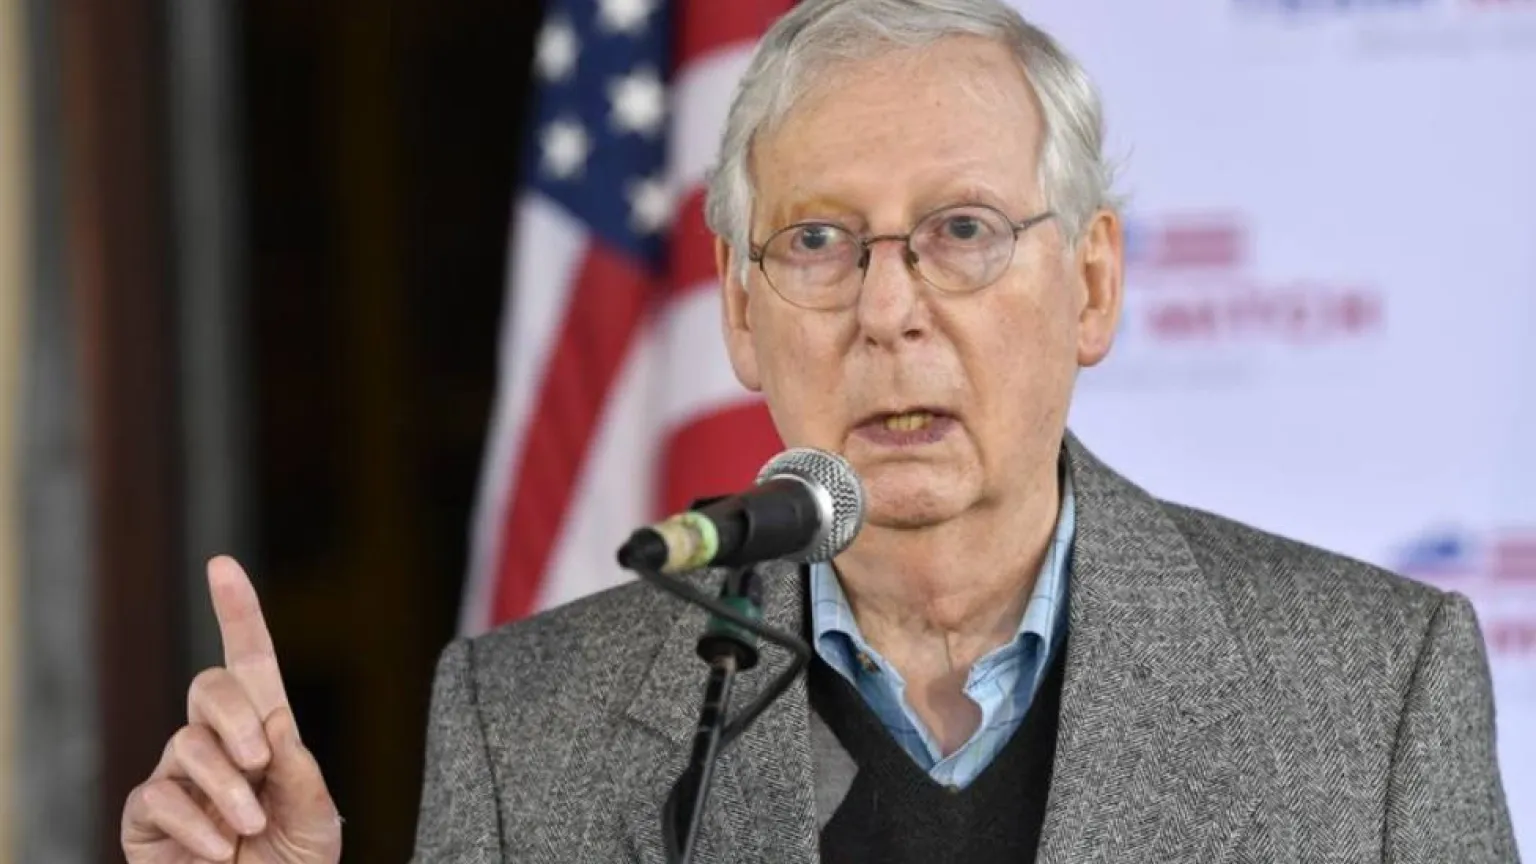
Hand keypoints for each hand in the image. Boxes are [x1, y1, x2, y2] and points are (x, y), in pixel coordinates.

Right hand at [122, 556, 342, 862]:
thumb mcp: (317, 819)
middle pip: (210, 687)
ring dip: (225, 786)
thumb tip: (275, 719)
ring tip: (248, 826)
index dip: (236, 612)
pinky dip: (196, 823)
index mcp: (265, 733)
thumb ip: (301, 771)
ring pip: (186, 744)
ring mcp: (177, 777)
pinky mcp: (146, 816)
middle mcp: (216, 744)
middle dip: (235, 716)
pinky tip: (220, 850)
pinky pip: (159, 797)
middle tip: (259, 762)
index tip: (221, 564)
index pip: (249, 661)